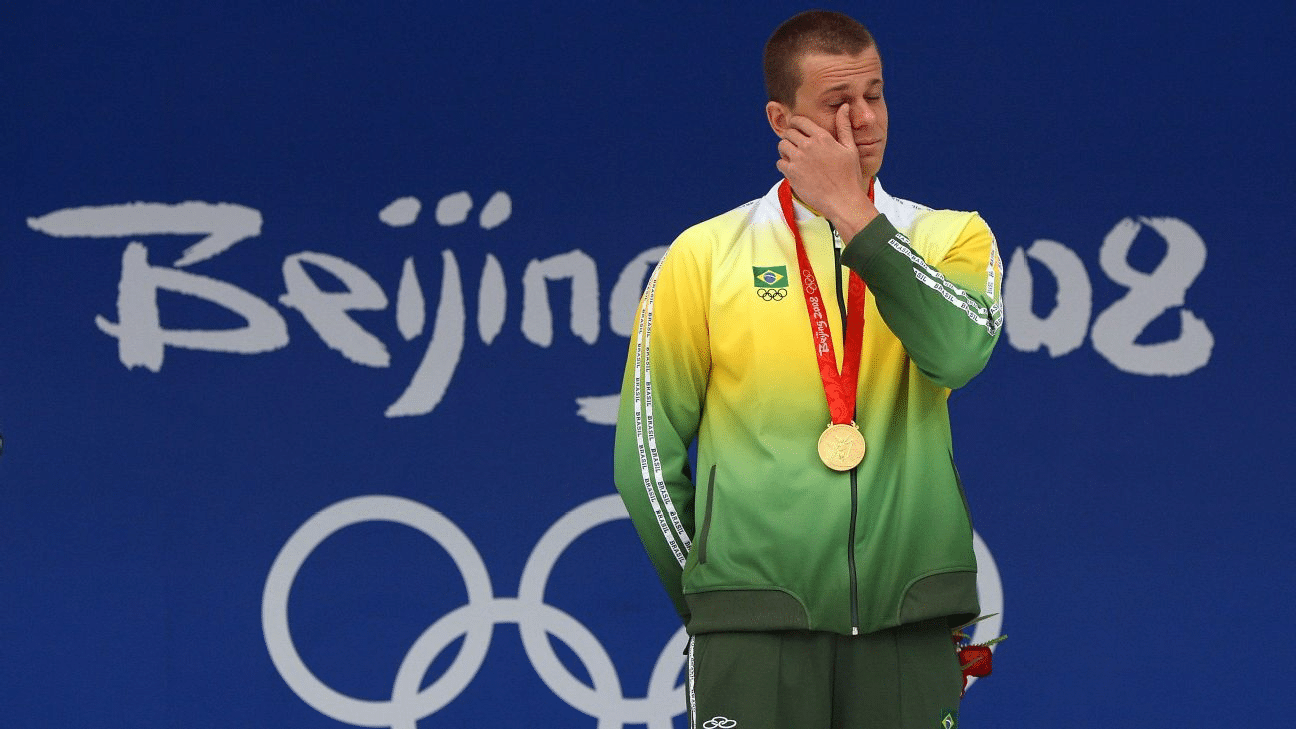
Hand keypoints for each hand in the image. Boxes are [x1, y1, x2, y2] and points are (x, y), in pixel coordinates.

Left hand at [776, 104, 877, 241]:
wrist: (843, 200)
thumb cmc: (849, 175)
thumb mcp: (850, 148)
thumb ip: (844, 126)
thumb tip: (844, 106)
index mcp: (822, 137)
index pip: (800, 121)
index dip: (796, 123)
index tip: (796, 128)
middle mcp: (808, 146)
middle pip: (788, 133)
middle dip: (790, 137)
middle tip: (795, 144)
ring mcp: (798, 159)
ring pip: (782, 146)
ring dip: (785, 150)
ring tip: (793, 156)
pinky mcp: (791, 173)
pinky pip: (780, 162)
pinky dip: (784, 165)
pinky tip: (793, 169)